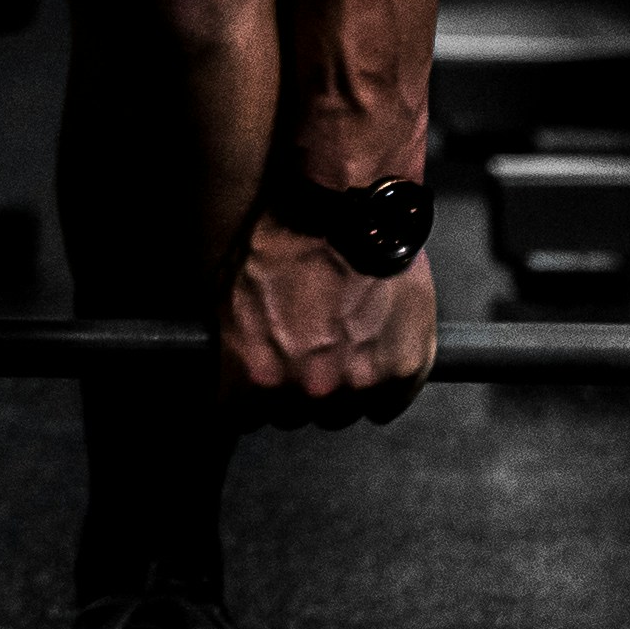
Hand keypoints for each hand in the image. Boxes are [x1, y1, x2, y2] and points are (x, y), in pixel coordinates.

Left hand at [215, 213, 436, 429]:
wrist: (346, 209)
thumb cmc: (285, 240)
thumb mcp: (229, 294)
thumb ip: (232, 347)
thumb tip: (227, 371)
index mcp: (257, 376)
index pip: (241, 418)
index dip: (246, 397)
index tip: (254, 382)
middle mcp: (308, 390)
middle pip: (293, 417)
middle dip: (293, 391)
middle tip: (303, 352)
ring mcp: (359, 384)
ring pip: (340, 414)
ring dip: (336, 391)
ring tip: (339, 348)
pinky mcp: (402, 371)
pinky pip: (387, 406)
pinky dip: (382, 390)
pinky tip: (373, 358)